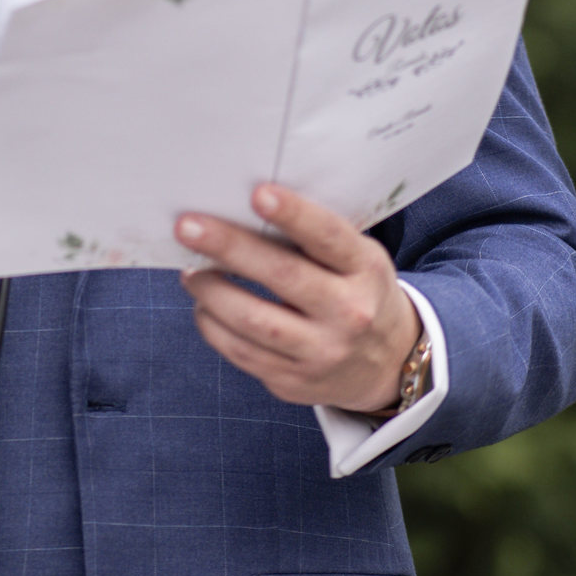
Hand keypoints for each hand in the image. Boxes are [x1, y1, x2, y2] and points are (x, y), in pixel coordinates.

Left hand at [176, 183, 420, 412]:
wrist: (387, 363)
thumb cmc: (357, 291)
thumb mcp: (357, 259)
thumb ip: (313, 239)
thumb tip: (242, 208)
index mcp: (366, 270)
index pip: (329, 238)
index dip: (294, 215)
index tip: (258, 193)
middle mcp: (349, 313)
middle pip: (283, 277)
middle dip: (230, 248)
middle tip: (187, 227)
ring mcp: (322, 353)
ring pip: (254, 322)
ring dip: (212, 291)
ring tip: (190, 271)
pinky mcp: (295, 382)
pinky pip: (243, 353)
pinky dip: (213, 325)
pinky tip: (203, 305)